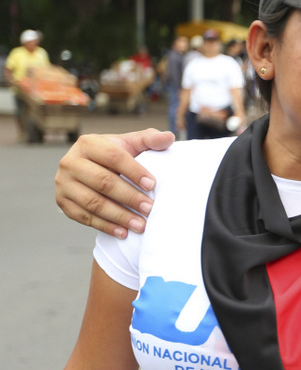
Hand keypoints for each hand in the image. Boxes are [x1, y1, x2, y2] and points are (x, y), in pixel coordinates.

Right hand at [55, 129, 174, 237]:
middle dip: (129, 197)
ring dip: (119, 216)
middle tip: (150, 209)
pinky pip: (84, 217)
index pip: (113, 157)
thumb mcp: (130, 143)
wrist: (91, 168)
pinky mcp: (63, 202)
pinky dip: (105, 226)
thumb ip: (149, 139)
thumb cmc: (115, 155)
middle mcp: (70, 162)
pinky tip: (123, 233)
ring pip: (93, 202)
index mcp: (88, 143)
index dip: (134, 171)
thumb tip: (169, 137)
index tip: (152, 185)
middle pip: (103, 182)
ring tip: (140, 225)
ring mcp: (63, 183)